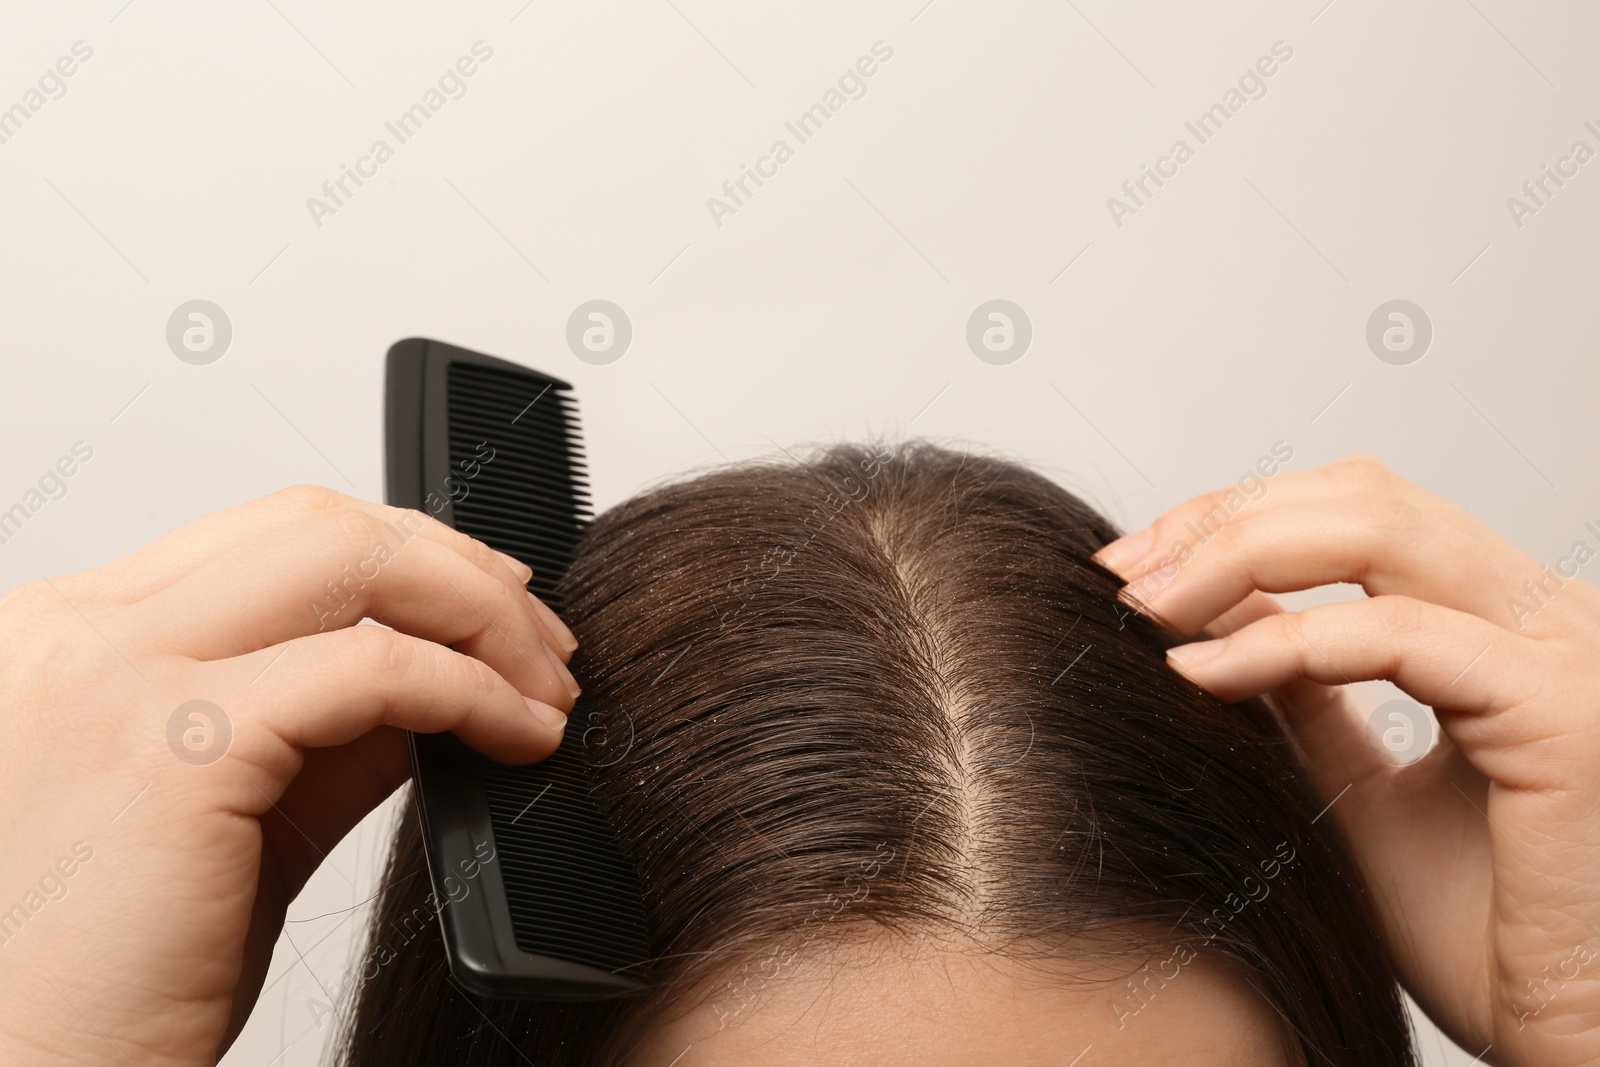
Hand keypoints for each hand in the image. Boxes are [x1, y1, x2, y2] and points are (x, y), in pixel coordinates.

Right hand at [0, 485, 578, 1065]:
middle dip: (461, 570)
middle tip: (542, 643)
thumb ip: (325, 726)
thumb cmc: (109, 978)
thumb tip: (438, 672)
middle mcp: (80, 632)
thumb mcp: (237, 814)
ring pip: (353, 560)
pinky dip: (474, 691)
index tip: (492, 608)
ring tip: (545, 688)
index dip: (410, 555)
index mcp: (78, 636)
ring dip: (482, 616)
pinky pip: (377, 669)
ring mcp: (117, 673)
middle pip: (321, 524)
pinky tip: (520, 736)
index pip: (276, 535)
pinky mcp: (173, 743)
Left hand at [1094, 456, 1599, 1066]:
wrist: (1566, 1037)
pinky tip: (1200, 672)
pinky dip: (1281, 643)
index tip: (1136, 566)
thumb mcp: (1358, 785)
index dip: (1239, 519)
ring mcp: (1567, 650)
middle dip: (1224, 520)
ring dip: (1238, 554)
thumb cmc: (1481, 932)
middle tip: (1124, 571)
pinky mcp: (1562, 708)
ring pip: (1379, 529)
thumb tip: (1208, 612)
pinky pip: (1394, 635)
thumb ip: (1302, 692)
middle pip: (1364, 497)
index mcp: (1508, 626)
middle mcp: (1547, 617)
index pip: (1364, 512)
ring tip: (1149, 605)